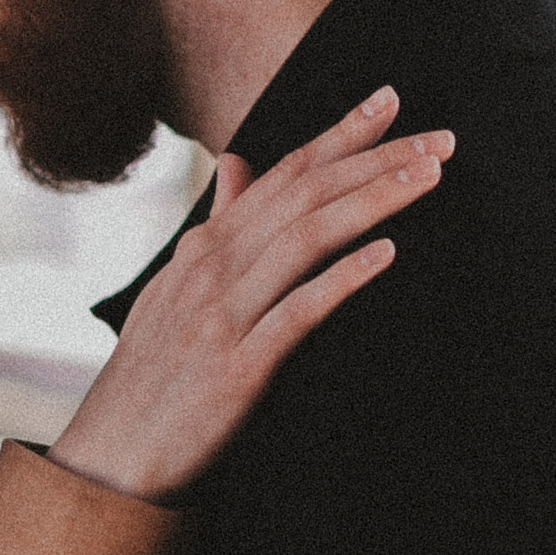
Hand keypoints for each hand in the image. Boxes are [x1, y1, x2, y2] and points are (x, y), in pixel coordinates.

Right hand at [51, 87, 450, 502]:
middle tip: (441, 138)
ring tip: (429, 177)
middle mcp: (214, 268)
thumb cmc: (153, 373)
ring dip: (373, 201)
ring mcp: (225, 315)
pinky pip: (298, 312)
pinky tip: (386, 254)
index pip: (283, 173)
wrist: (114, 454)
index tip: (390, 100)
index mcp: (206, 247)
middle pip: (305, 195)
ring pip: (307, 239)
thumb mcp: (176, 286)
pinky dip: (342, 278)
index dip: (340, 133)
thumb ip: (218, 224)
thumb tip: (237, 163)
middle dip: (376, 159)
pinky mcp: (239, 367)